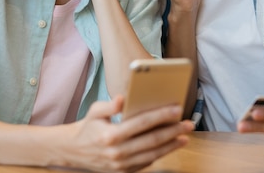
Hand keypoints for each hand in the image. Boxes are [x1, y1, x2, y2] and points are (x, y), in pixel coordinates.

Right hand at [61, 96, 193, 172]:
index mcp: (111, 135)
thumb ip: (109, 105)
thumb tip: (123, 98)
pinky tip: (170, 146)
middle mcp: (117, 152)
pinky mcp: (123, 172)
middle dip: (174, 131)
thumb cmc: (88, 127)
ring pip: (153, 154)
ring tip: (185, 137)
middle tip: (189, 124)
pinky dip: (160, 154)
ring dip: (171, 145)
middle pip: (152, 140)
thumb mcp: (94, 111)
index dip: (161, 116)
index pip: (142, 123)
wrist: (74, 151)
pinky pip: (146, 163)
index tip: (177, 109)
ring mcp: (121, 165)